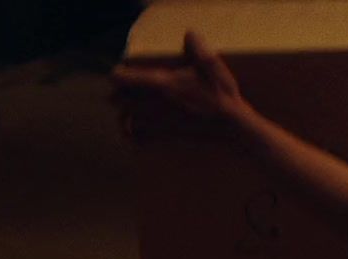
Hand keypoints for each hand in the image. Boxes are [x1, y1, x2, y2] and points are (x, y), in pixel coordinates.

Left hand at [110, 31, 247, 140]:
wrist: (230, 123)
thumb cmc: (220, 92)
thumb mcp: (211, 63)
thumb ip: (197, 46)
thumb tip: (189, 34)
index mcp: (162, 83)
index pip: (124, 79)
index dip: (118, 74)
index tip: (120, 72)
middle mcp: (155, 102)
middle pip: (120, 99)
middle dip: (117, 95)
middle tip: (119, 92)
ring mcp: (159, 120)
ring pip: (127, 118)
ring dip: (123, 114)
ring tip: (123, 112)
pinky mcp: (166, 133)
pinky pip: (140, 136)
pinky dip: (132, 134)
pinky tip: (132, 133)